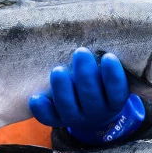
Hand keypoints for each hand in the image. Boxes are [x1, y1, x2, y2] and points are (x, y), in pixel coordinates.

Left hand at [29, 48, 143, 144]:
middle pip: (90, 97)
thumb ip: (109, 62)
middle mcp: (95, 112)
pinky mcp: (57, 120)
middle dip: (85, 75)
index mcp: (113, 101)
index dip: (113, 76)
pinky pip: (48, 118)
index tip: (109, 56)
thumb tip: (106, 33)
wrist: (93, 113)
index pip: (116, 91)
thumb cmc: (102, 82)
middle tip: (81, 52)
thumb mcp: (111, 75)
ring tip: (58, 70)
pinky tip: (35, 98)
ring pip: (68, 107)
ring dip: (62, 89)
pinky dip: (41, 109)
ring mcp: (76, 118)